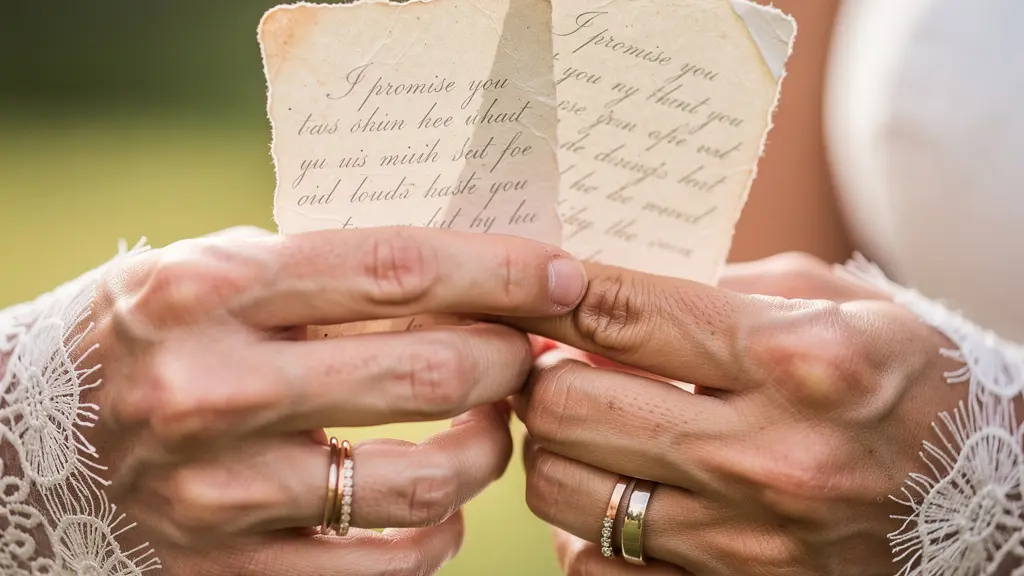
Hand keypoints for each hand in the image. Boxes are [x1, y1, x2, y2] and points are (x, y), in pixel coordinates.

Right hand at [85, 225, 586, 574]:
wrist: (27, 448)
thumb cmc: (145, 338)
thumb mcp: (213, 272)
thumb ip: (324, 271)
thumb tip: (471, 275)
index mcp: (209, 291)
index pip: (398, 271)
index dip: (500, 271)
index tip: (561, 275)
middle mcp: (212, 390)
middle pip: (430, 373)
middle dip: (511, 356)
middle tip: (528, 346)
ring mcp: (222, 493)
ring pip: (424, 481)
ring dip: (490, 447)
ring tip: (493, 421)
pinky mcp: (232, 570)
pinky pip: (386, 565)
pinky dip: (440, 531)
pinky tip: (439, 500)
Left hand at [507, 253, 965, 575]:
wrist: (992, 504)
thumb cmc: (913, 385)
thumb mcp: (842, 303)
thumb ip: (725, 289)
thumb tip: (611, 291)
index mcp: (798, 360)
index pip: (624, 313)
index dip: (553, 294)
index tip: (526, 289)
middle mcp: (768, 456)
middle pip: (569, 404)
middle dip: (542, 376)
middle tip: (554, 362)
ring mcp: (746, 542)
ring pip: (563, 489)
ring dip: (553, 449)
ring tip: (583, 426)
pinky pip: (594, 568)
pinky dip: (584, 528)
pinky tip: (616, 495)